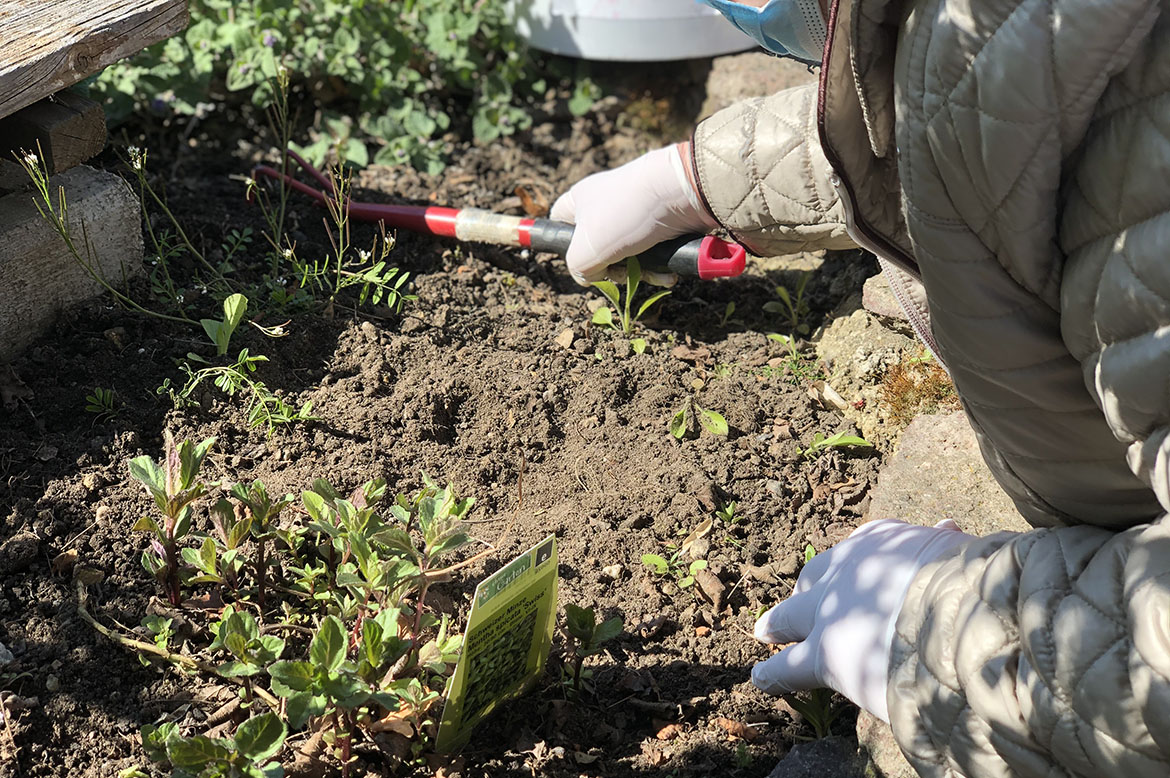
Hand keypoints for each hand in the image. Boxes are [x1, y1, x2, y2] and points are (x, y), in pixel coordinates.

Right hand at [550, 143, 717, 285]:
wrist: (683, 193)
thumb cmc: (628, 214)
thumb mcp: (587, 250)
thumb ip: (577, 268)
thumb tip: (591, 276)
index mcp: (579, 202)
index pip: (558, 225)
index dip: (563, 246)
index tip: (579, 263)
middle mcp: (604, 205)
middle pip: (597, 250)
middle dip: (613, 270)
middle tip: (622, 273)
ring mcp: (633, 214)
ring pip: (629, 256)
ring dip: (642, 272)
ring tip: (655, 274)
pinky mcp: (660, 222)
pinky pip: (653, 253)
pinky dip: (660, 266)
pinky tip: (669, 274)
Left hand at [752, 519, 972, 721]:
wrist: (958, 615)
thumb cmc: (972, 584)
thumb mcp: (961, 551)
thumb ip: (949, 544)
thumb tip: (948, 525)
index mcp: (883, 541)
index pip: (863, 550)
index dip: (864, 567)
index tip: (868, 573)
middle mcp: (847, 569)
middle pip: (816, 577)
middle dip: (810, 589)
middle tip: (804, 600)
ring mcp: (829, 609)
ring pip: (792, 616)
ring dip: (780, 624)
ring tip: (766, 632)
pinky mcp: (824, 653)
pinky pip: (789, 666)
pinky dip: (773, 674)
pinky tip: (760, 678)